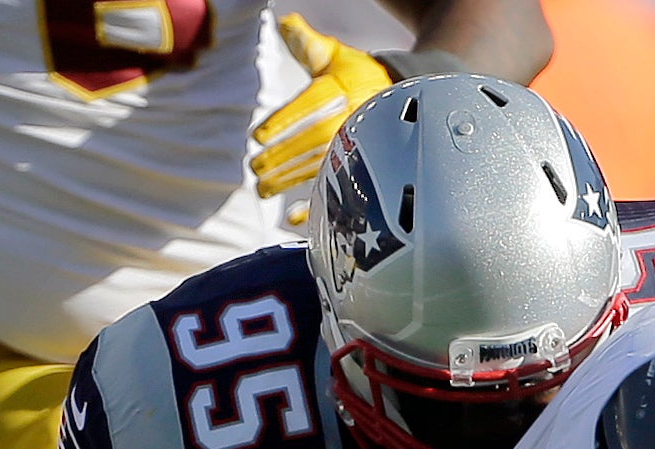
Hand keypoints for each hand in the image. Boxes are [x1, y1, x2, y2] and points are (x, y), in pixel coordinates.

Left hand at [249, 15, 393, 197]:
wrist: (398, 97)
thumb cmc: (358, 76)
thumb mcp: (335, 55)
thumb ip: (308, 43)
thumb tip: (284, 23)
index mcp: (342, 91)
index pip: (309, 105)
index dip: (282, 121)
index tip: (257, 135)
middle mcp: (351, 120)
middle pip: (312, 141)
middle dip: (281, 156)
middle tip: (255, 168)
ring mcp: (357, 147)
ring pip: (322, 168)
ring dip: (290, 182)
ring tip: (263, 190)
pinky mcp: (359, 167)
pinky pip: (340, 191)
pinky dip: (317, 208)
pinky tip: (295, 219)